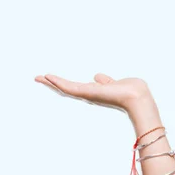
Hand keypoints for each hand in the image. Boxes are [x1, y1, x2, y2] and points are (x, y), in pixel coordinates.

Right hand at [34, 73, 150, 113]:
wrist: (136, 97)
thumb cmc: (130, 91)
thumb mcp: (114, 83)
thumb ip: (105, 81)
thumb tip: (98, 76)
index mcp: (95, 92)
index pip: (76, 87)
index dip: (64, 83)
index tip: (52, 78)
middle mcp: (89, 95)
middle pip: (67, 89)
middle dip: (53, 84)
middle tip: (39, 78)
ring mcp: (87, 94)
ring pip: (65, 88)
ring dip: (51, 82)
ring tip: (39, 77)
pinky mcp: (87, 93)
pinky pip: (69, 87)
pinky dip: (58, 82)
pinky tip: (48, 77)